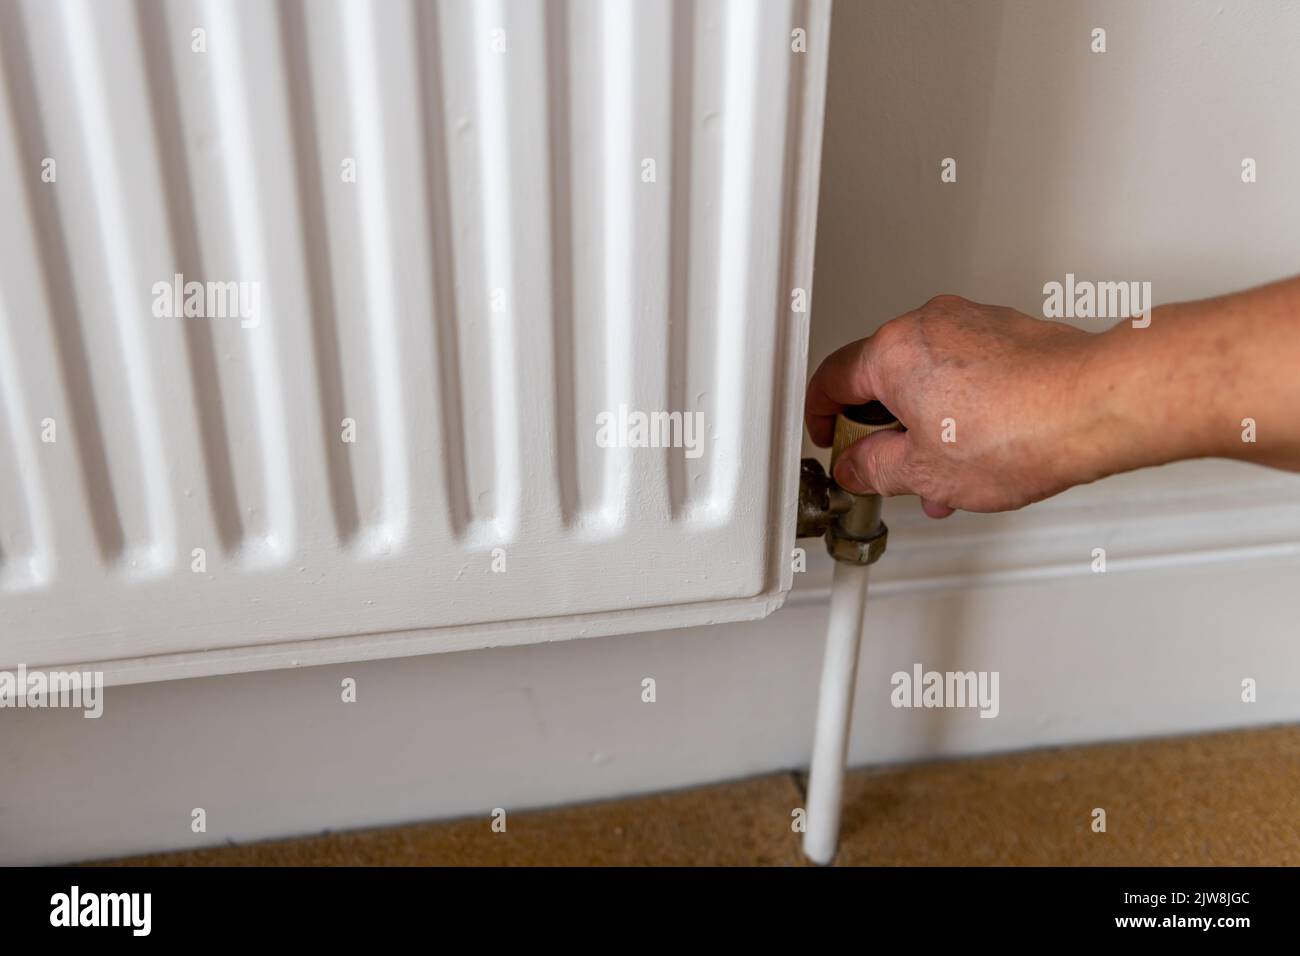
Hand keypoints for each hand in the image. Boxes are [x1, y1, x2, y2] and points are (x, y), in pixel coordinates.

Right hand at [805, 295, 1104, 516]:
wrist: (1095, 408)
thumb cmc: (1019, 429)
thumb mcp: (924, 472)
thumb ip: (874, 469)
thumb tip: (858, 467)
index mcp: (893, 351)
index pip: (831, 380)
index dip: (820, 418)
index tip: (830, 440)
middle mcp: (929, 324)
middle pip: (881, 378)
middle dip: (883, 430)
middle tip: (888, 467)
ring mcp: (973, 323)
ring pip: (926, 376)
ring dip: (924, 424)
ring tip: (944, 473)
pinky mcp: (1009, 332)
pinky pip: (964, 369)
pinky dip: (959, 406)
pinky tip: (978, 448)